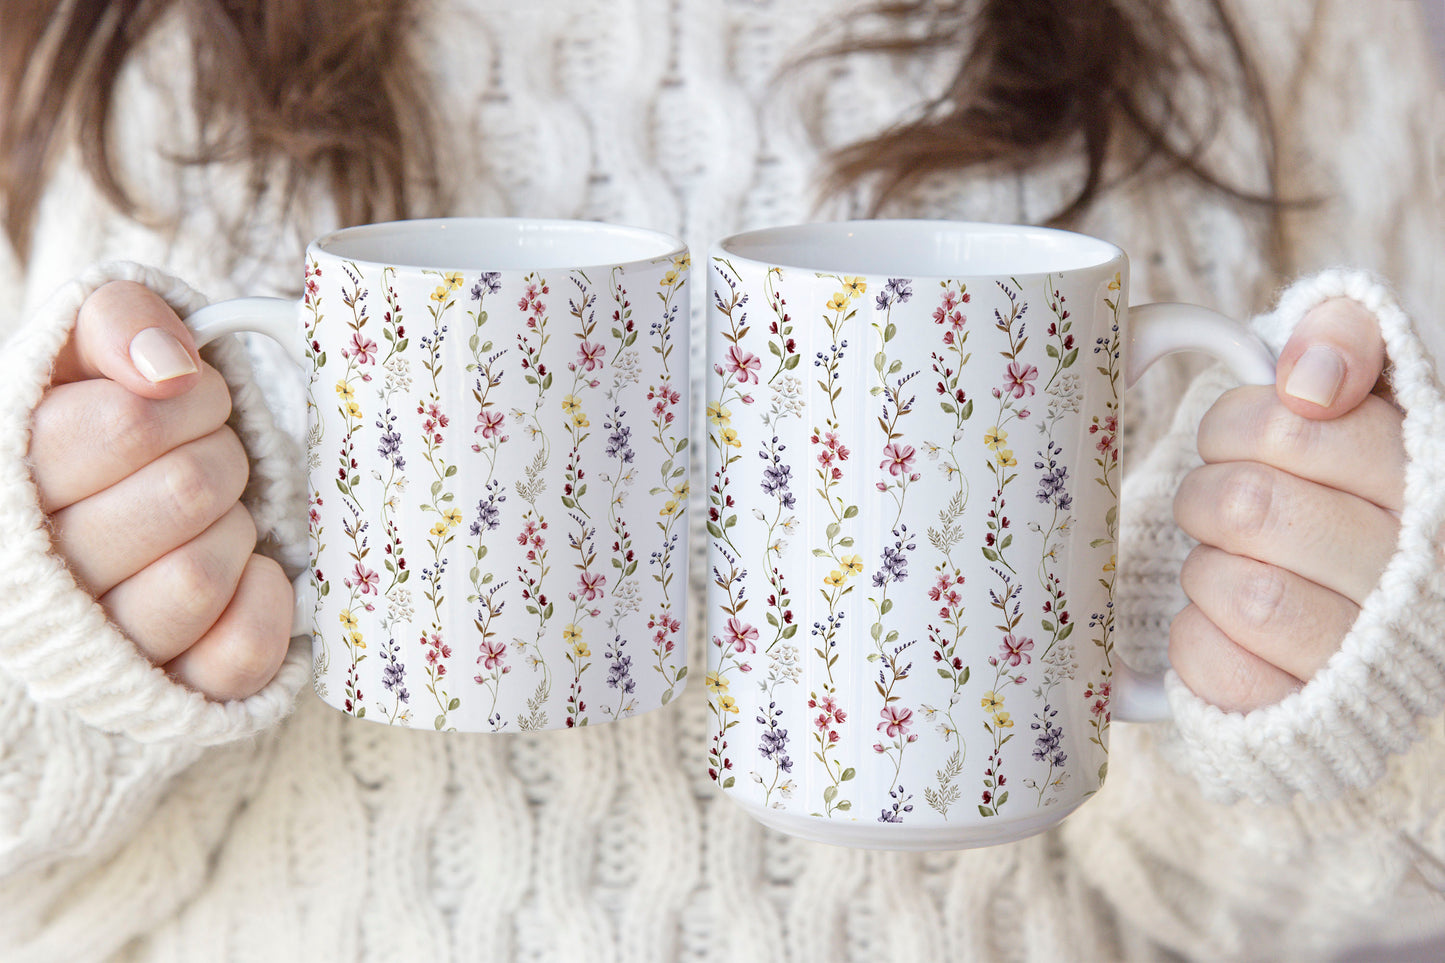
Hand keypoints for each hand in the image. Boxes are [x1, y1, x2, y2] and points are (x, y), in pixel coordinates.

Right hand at [28, 281, 291, 700]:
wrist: (134, 501)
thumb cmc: (119, 427)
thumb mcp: (103, 349)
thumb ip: (121, 321)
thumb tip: (167, 367)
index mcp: (11, 477)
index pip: (125, 423)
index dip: (192, 400)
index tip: (193, 400)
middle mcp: (40, 572)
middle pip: (184, 493)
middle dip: (223, 459)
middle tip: (213, 461)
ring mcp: (104, 642)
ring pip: (198, 580)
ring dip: (235, 530)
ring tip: (217, 519)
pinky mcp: (171, 688)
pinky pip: (235, 655)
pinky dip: (263, 603)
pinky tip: (248, 571)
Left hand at [1170, 298, 1402, 712]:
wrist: (1349, 622)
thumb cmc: (1336, 489)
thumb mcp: (1355, 394)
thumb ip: (1344, 338)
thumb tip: (1308, 374)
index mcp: (1429, 477)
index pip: (1291, 422)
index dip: (1237, 424)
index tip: (1246, 440)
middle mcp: (1417, 571)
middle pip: (1248, 505)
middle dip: (1208, 495)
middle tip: (1226, 506)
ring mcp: (1367, 654)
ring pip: (1238, 590)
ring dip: (1206, 567)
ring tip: (1234, 564)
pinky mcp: (1303, 712)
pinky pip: (1210, 659)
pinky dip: (1196, 633)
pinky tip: (1229, 623)